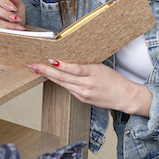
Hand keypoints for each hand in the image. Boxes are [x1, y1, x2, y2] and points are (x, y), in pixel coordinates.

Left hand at [30, 59, 151, 114]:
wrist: (125, 97)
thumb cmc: (114, 80)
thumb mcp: (102, 68)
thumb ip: (85, 65)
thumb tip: (67, 59)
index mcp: (95, 72)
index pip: (75, 68)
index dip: (61, 65)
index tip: (49, 59)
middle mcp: (88, 84)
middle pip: (63, 77)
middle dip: (46, 70)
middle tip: (33, 64)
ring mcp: (84, 93)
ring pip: (62, 83)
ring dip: (47, 76)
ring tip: (35, 69)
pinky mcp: (82, 99)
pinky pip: (67, 88)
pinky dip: (58, 81)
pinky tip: (49, 76)